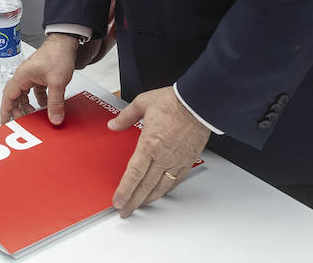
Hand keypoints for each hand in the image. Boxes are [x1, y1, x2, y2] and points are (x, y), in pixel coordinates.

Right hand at [0, 34, 77, 123]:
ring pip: (25, 95)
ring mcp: (31, 76)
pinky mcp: (40, 76)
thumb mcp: (57, 82)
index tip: (4, 122)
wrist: (65, 41)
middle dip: (17, 111)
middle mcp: (24, 76)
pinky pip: (35, 91)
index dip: (5, 111)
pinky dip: (38, 100)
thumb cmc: (57, 54)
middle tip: (22, 123)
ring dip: (28, 106)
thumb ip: (55, 102)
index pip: (8, 97)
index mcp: (21, 76)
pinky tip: (45, 106)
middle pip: (15, 97)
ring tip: (34, 116)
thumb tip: (54, 118)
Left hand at [107, 86, 210, 215]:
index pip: (134, 174)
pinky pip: (175, 181)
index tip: (118, 200)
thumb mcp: (143, 103)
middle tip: (125, 210)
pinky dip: (165, 190)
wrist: (198, 103)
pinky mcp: (187, 161)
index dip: (125, 190)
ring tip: (139, 206)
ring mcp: (177, 160)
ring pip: (161, 187)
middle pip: (146, 185)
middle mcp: (163, 156)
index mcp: (150, 143)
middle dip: (133, 201)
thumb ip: (126, 116)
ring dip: (148, 199)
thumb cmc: (174, 102)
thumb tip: (114, 124)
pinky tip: (159, 193)